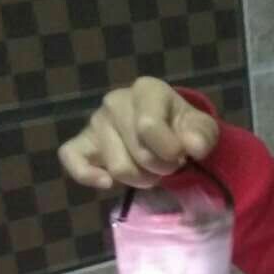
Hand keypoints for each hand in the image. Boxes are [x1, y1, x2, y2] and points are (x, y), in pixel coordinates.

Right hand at [58, 76, 218, 190]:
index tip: (181, 156)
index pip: (148, 126)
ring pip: (117, 167)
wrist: (164, 132)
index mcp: (146, 90)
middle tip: (167, 165)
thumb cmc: (182, 128)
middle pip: (138, 153)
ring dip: (139, 178)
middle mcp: (116, 101)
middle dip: (159, 168)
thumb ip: (202, 135)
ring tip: (148, 169)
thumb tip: (193, 147)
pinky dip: (87, 175)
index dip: (169, 150)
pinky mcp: (80, 142)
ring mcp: (96, 122)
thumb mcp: (201, 129)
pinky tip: (107, 183)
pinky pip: (71, 158)